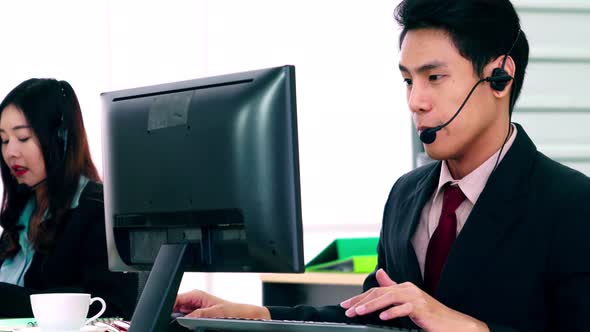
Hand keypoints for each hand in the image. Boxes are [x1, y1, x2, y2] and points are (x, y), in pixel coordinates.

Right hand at [174, 289, 270, 318]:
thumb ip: (200, 314)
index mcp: (196, 295)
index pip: (174, 298)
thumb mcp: (216, 312)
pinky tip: (192, 325)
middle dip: (174, 316)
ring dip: (181, 321)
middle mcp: (193, 301)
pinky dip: (186, 324)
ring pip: (179, 316)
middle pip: (174, 309)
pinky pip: (186, 321)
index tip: (166, 316)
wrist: (241, 316)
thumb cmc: (232, 310)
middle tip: (183, 322)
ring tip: (192, 323)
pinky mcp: (196, 317)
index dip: (169, 307)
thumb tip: (186, 318)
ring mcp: (194, 310)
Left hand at [340, 269, 488, 331]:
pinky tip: (383, 317)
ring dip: (372, 305)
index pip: (376, 290)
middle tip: (347, 309)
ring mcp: (415, 298)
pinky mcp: (422, 308)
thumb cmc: (429, 314)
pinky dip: (393, 312)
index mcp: (403, 287)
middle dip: (361, 301)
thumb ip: (392, 286)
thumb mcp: (407, 299)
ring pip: (389, 298)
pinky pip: (405, 309)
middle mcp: (407, 289)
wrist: (453, 324)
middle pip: (380, 292)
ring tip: (359, 312)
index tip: (345, 305)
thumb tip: (379, 273)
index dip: (360, 297)